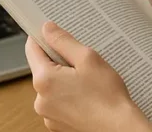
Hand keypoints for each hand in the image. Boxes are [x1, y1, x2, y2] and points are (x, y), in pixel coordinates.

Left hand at [25, 22, 151, 131]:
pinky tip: (87, 95)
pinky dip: (68, 95)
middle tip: (82, 61)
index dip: (42, 37)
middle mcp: (40, 99)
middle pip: (43, 68)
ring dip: (65, 79)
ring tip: (88, 81)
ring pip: (51, 85)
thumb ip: (63, 41)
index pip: (32, 49)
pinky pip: (58, 101)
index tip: (54, 33)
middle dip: (60, 61)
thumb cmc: (107, 96)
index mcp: (44, 80)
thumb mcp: (87, 58)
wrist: (119, 128)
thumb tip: (47, 29)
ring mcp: (48, 114)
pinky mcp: (57, 124)